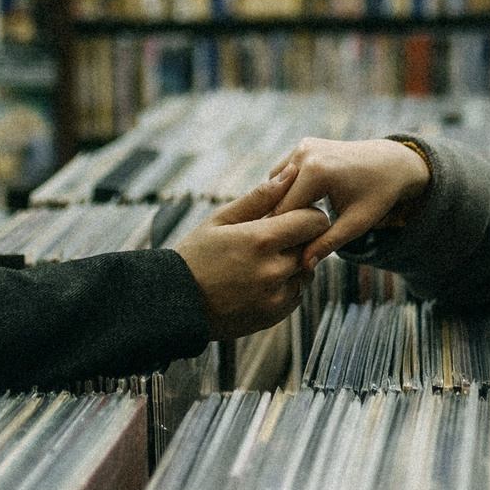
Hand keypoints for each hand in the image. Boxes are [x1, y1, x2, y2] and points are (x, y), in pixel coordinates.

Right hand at [174, 171, 332, 339]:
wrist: (176, 304)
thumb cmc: (195, 256)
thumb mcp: (221, 219)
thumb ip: (260, 197)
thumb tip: (290, 173)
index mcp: (260, 240)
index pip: (313, 221)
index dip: (308, 213)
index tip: (295, 213)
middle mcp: (273, 270)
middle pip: (313, 245)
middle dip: (301, 236)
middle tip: (278, 235)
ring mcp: (275, 296)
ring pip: (308, 270)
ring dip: (297, 261)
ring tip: (267, 257)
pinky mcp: (274, 315)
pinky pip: (298, 293)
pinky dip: (288, 283)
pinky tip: (263, 278)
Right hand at [264, 137, 431, 270]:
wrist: (393, 162)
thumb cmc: (379, 195)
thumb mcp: (356, 223)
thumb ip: (328, 243)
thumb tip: (304, 265)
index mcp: (316, 171)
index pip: (284, 210)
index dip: (283, 234)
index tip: (285, 252)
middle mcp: (304, 153)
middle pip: (276, 197)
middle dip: (280, 221)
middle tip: (285, 244)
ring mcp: (302, 146)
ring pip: (275, 185)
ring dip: (281, 205)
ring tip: (293, 227)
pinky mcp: (303, 145)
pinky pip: (283, 174)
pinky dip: (286, 191)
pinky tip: (299, 209)